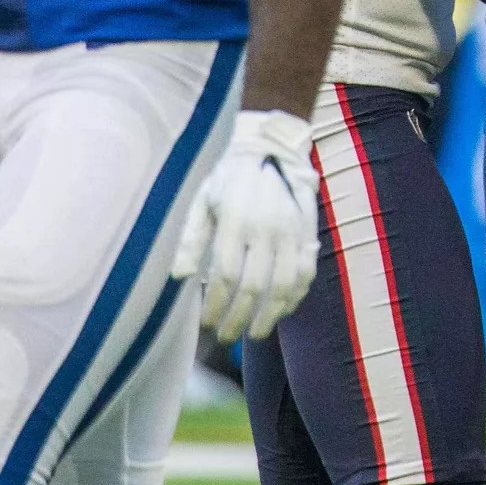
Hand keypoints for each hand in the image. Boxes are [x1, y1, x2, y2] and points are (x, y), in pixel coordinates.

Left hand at [169, 109, 318, 341]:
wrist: (269, 147)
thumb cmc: (226, 177)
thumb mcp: (200, 199)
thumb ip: (190, 238)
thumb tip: (177, 277)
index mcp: (234, 220)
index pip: (225, 276)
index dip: (215, 305)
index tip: (206, 324)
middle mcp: (266, 228)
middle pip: (255, 286)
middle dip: (239, 318)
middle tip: (226, 337)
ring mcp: (291, 230)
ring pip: (285, 285)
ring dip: (270, 315)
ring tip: (256, 333)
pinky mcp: (308, 231)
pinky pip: (306, 272)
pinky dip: (296, 296)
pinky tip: (283, 311)